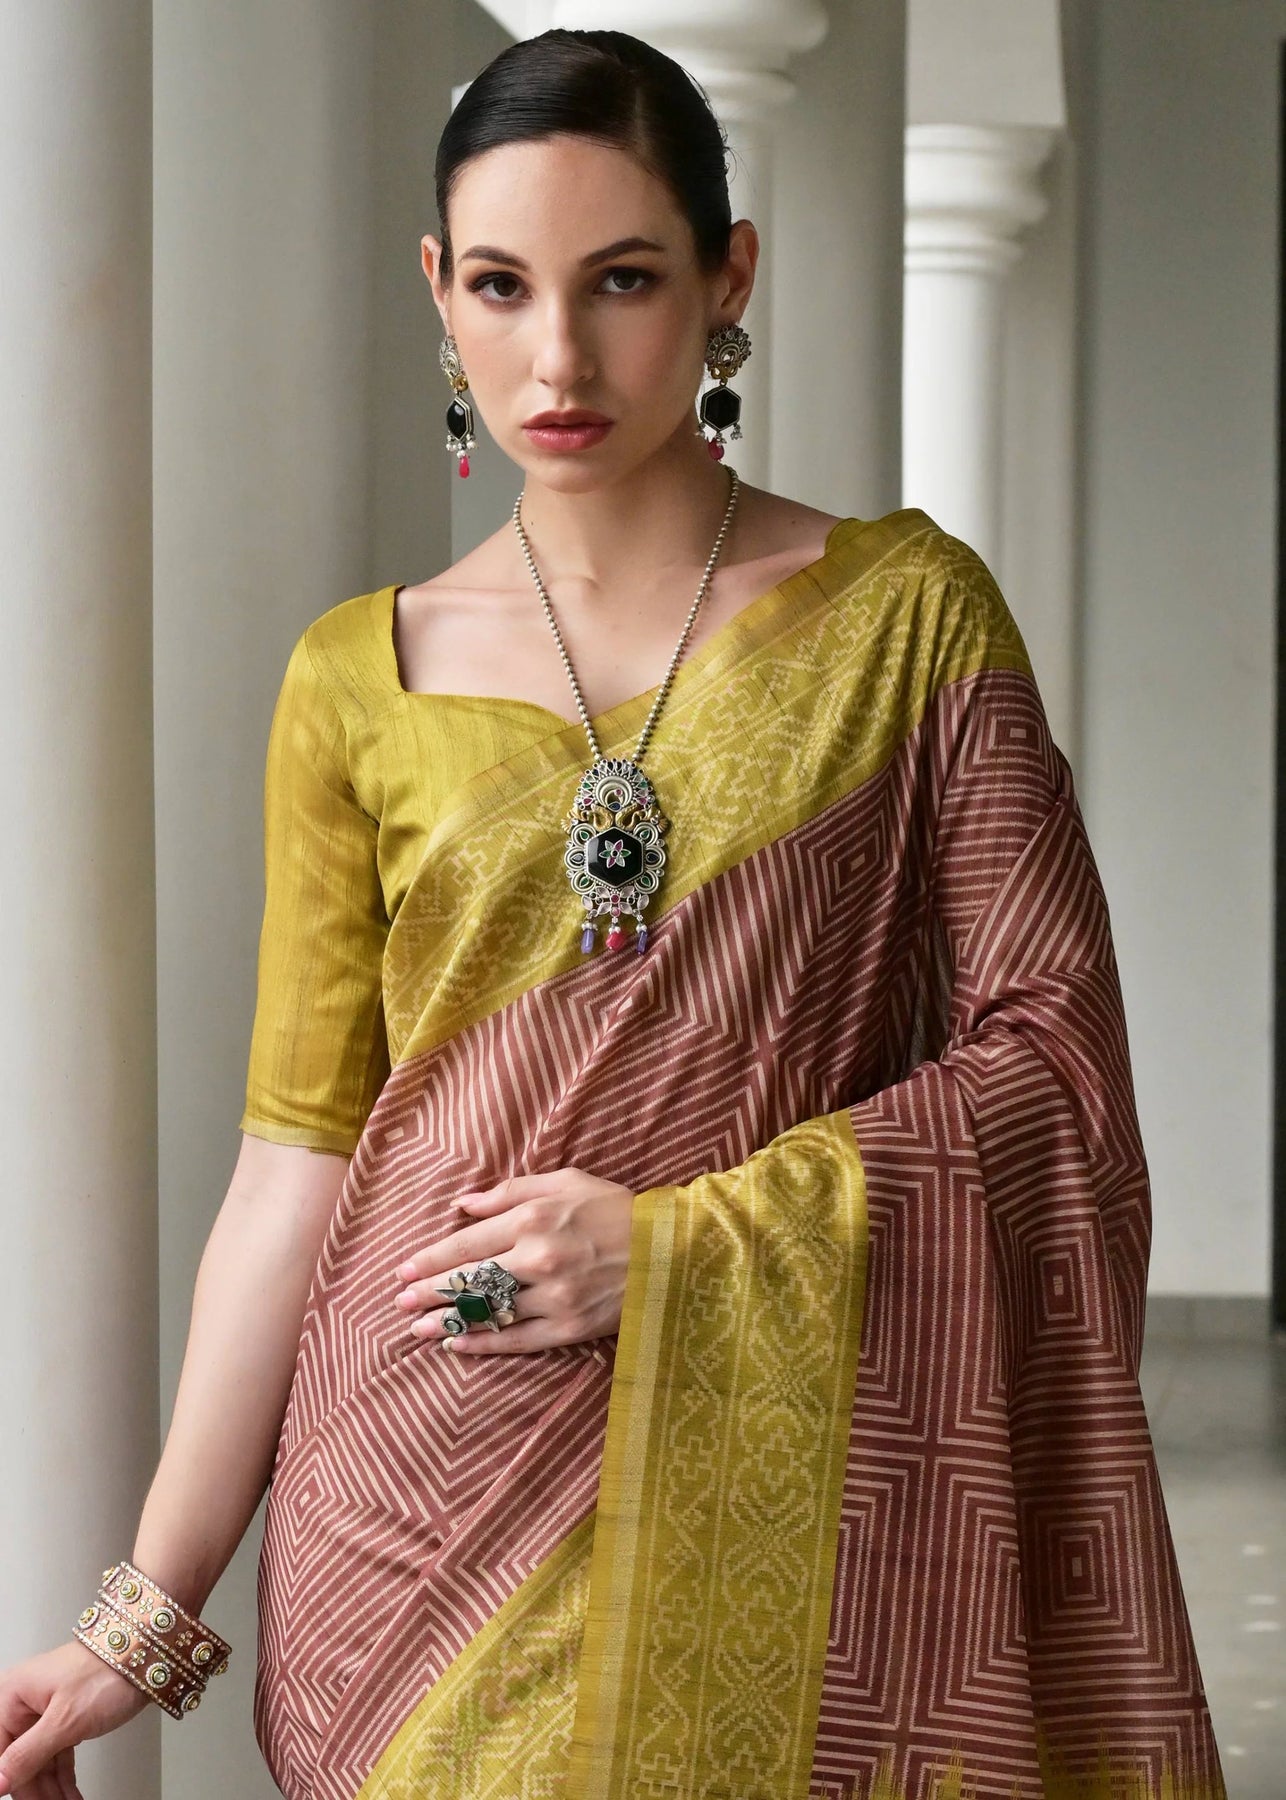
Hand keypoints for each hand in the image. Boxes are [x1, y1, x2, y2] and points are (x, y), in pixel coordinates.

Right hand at [0, 1640, 151, 1798]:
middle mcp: (23, 1704)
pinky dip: (63, 1779)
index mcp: (11, 1696)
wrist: (147, 1654)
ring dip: (51, 1791)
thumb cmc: (107, 1670)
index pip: (0, 1753)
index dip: (9, 1781)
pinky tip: (69, 1797)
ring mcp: (44, 1712)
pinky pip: (55, 1756)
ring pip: (38, 1764)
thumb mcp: (64, 1720)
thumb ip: (27, 1755)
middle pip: (18, 1762)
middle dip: (35, 1792)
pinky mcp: (64, 1718)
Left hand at [392, 1168, 635, 1354]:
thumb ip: (509, 1191)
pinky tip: (457, 1345)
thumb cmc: (613, 1208)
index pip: (467, 1243)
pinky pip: (516, 1342)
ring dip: (447, 1322)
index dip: (431, 1259)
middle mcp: (538, 1259)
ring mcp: (554, 1297)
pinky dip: (483, 1345)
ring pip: (487, 1314)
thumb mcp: (565, 1182)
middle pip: (469, 1281)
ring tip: (417, 1329)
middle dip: (429, 1293)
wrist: (670, 1249)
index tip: (403, 1270)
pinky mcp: (569, 1328)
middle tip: (399, 1302)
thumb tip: (461, 1204)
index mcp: (534, 1218)